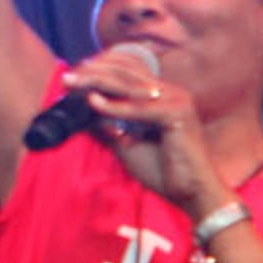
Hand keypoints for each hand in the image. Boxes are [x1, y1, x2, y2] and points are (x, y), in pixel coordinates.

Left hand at [67, 47, 215, 205]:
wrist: (194, 194)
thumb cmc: (166, 172)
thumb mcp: (128, 145)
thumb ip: (110, 126)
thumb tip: (83, 111)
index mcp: (164, 96)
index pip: (130, 71)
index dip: (101, 68)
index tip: (75, 75)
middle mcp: (172, 93)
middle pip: (127, 72)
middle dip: (93, 72)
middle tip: (67, 77)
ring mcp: (177, 101)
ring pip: (130, 84)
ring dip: (97, 82)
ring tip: (73, 83)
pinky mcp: (178, 115)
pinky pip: (139, 108)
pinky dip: (114, 106)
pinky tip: (93, 102)